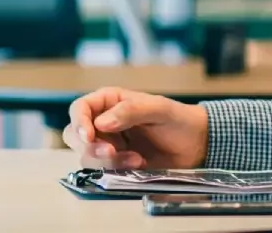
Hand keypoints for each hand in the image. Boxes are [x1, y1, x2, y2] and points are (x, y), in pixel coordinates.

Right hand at [62, 87, 208, 170]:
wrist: (196, 144)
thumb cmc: (179, 120)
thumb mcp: (159, 109)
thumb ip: (132, 111)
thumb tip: (102, 122)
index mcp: (110, 102)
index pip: (80, 109)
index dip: (79, 122)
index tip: (89, 137)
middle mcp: (103, 122)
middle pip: (75, 136)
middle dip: (90, 147)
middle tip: (110, 152)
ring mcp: (107, 144)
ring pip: (86, 156)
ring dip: (107, 161)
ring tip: (136, 158)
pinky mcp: (115, 163)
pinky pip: (102, 169)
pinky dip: (116, 169)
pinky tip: (138, 164)